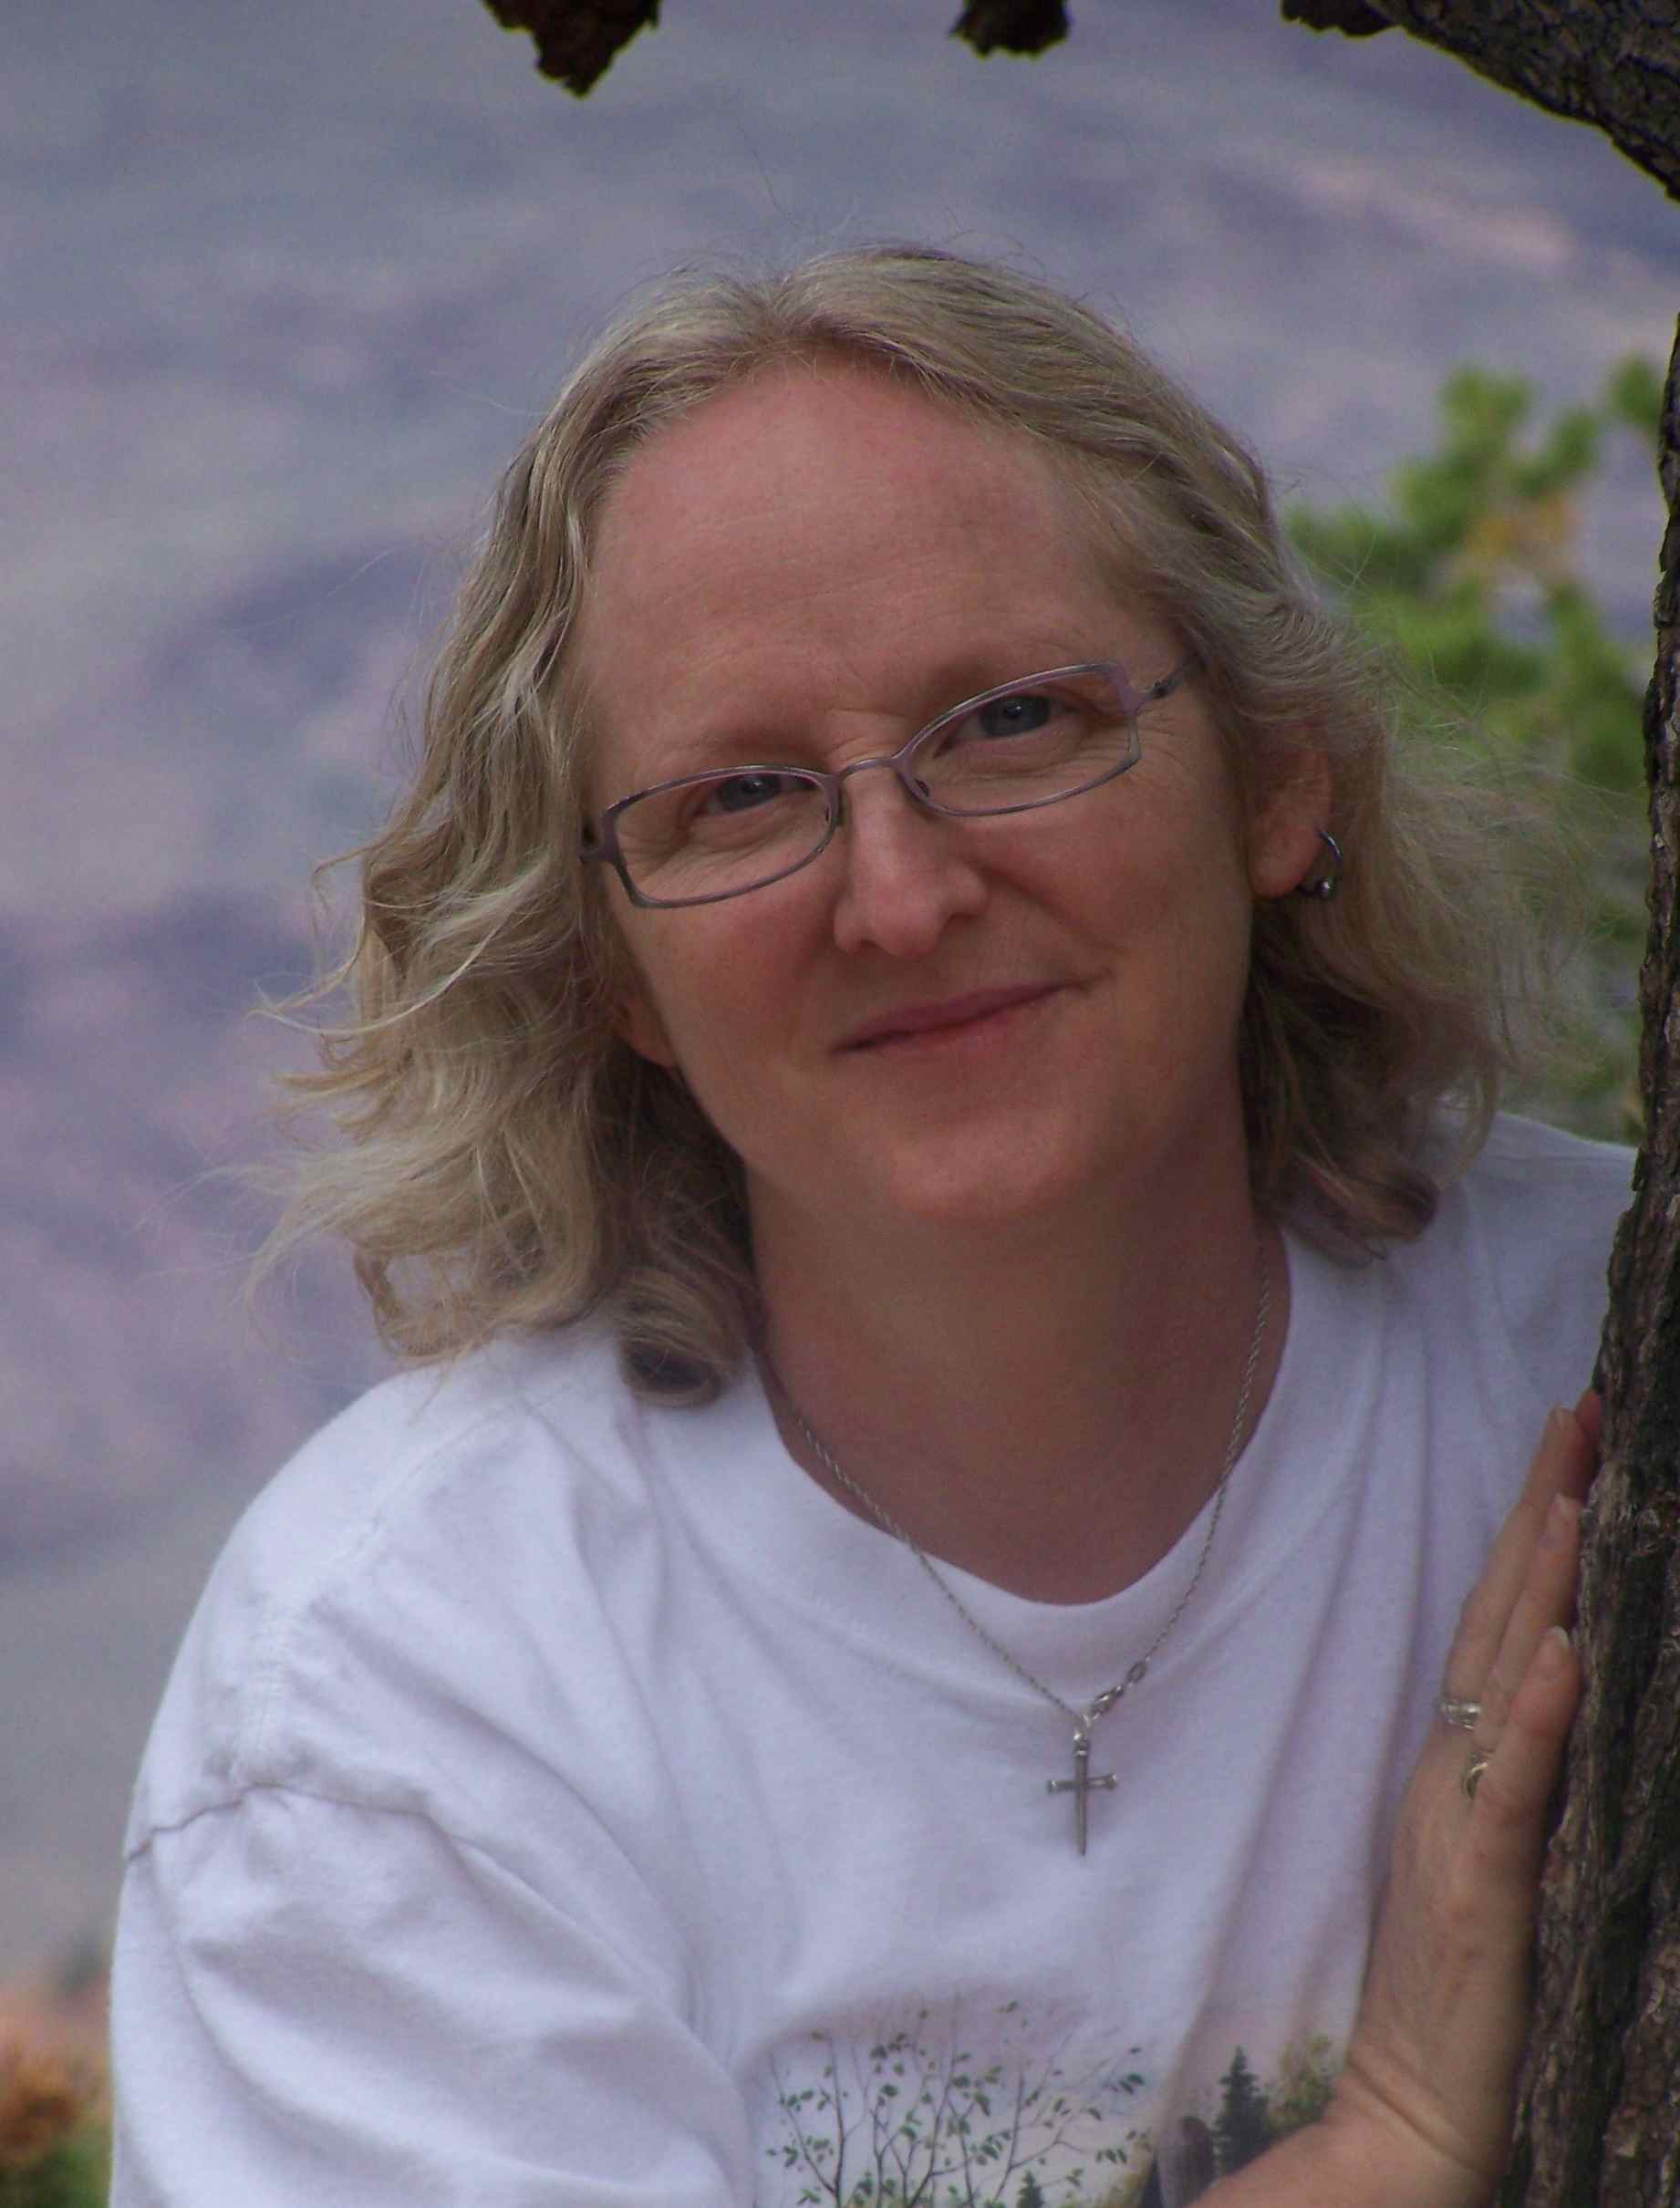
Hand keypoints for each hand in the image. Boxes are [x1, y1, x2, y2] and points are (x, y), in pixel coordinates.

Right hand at [1319, 1392, 1597, 2206]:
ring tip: (1577, 1492)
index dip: (1534, 1529)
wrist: (1412, 2122)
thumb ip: (1517, 1779)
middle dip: (1543, 1512)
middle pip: (1496, 1617)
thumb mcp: (1495, 1867)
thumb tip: (1563, 1684)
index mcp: (1455, 1766)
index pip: (1497, 1620)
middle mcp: (1452, 1773)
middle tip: (1581, 1413)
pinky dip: (1536, 1713)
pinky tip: (1562, 1651)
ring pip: (1502, 1678)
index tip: (1572, 1439)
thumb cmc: (1463, 2002)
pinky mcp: (1482, 1890)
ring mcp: (1460, 1825)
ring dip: (1540, 1583)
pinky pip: (1514, 1788)